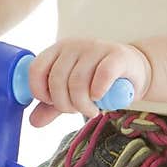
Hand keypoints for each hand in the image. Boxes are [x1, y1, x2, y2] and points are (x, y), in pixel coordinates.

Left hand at [28, 37, 151, 127]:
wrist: (133, 71)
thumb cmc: (97, 80)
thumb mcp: (71, 92)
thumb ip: (52, 106)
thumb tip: (33, 121)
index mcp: (57, 50)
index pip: (36, 69)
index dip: (40, 91)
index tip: (52, 103)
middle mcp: (74, 45)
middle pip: (57, 79)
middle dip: (64, 104)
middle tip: (76, 111)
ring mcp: (95, 48)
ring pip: (78, 81)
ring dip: (82, 104)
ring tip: (91, 110)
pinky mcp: (116, 55)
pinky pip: (102, 74)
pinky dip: (98, 91)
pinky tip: (100, 98)